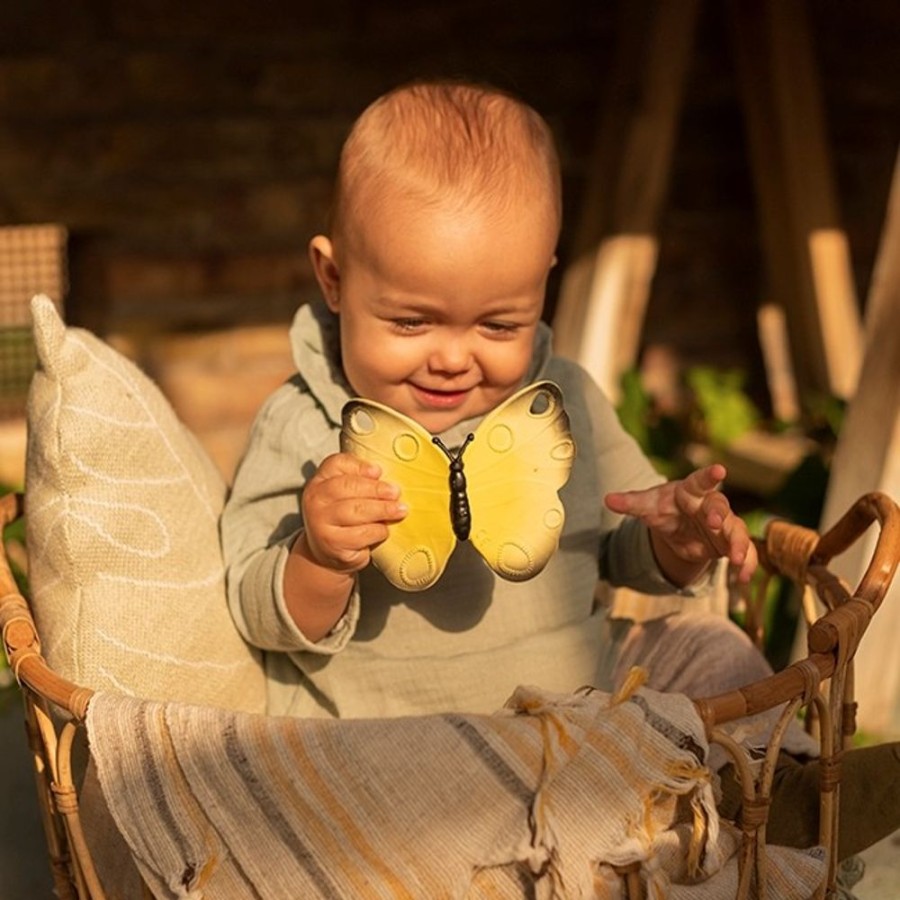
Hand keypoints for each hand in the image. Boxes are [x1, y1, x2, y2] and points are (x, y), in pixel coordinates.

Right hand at [301, 453, 406, 573]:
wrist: (329, 551)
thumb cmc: (345, 516)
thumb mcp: (348, 494)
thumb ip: (362, 480)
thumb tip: (381, 475)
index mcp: (320, 480)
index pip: (336, 464)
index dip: (359, 466)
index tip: (378, 471)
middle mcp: (316, 499)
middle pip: (347, 486)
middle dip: (376, 489)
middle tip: (395, 492)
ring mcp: (320, 522)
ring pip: (355, 511)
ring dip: (382, 510)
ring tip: (400, 510)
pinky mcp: (332, 543)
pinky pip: (361, 534)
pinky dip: (378, 531)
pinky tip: (385, 530)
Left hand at [604, 463, 756, 585]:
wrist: (676, 527)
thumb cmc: (664, 508)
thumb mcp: (647, 506)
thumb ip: (631, 502)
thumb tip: (608, 499)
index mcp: (692, 490)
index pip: (701, 480)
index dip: (709, 475)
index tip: (719, 470)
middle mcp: (711, 505)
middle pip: (720, 507)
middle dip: (719, 515)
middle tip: (714, 523)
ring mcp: (724, 524)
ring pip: (736, 531)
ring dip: (738, 544)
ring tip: (735, 560)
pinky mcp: (729, 543)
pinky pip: (743, 552)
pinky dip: (745, 564)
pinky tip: (743, 578)